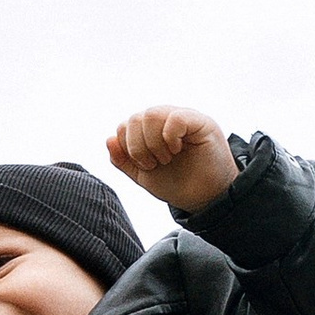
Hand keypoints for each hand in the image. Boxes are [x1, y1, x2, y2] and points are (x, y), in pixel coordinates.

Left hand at [108, 104, 236, 212]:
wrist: (206, 199)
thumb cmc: (178, 185)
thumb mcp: (143, 176)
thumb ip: (123, 160)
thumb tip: (109, 139)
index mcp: (150, 130)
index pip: (125, 125)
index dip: (128, 147)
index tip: (146, 166)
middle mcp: (165, 120)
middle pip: (135, 118)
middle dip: (138, 147)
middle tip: (155, 164)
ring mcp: (183, 118)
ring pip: (151, 114)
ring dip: (153, 143)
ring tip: (166, 158)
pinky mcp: (201, 122)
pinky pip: (175, 117)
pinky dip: (170, 137)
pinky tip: (177, 150)